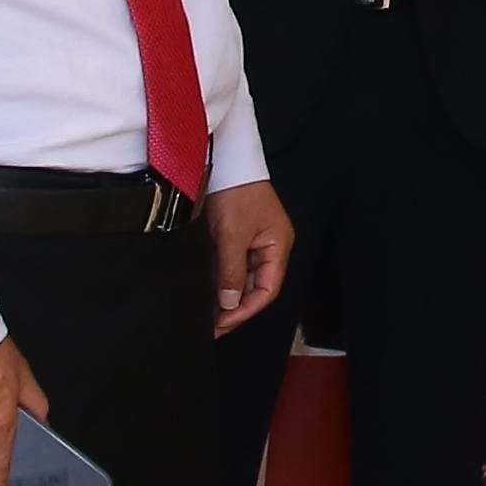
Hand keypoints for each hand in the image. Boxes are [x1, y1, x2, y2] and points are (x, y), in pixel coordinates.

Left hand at [206, 183, 293, 332]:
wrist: (223, 160)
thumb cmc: (236, 192)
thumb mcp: (232, 235)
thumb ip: (232, 272)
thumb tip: (230, 303)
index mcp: (278, 246)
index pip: (267, 290)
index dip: (246, 310)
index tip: (223, 324)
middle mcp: (269, 246)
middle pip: (256, 287)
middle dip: (235, 307)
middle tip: (212, 326)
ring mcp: (253, 241)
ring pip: (243, 278)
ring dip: (226, 296)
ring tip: (207, 314)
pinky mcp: (236, 235)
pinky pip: (232, 266)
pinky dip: (221, 281)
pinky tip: (206, 291)